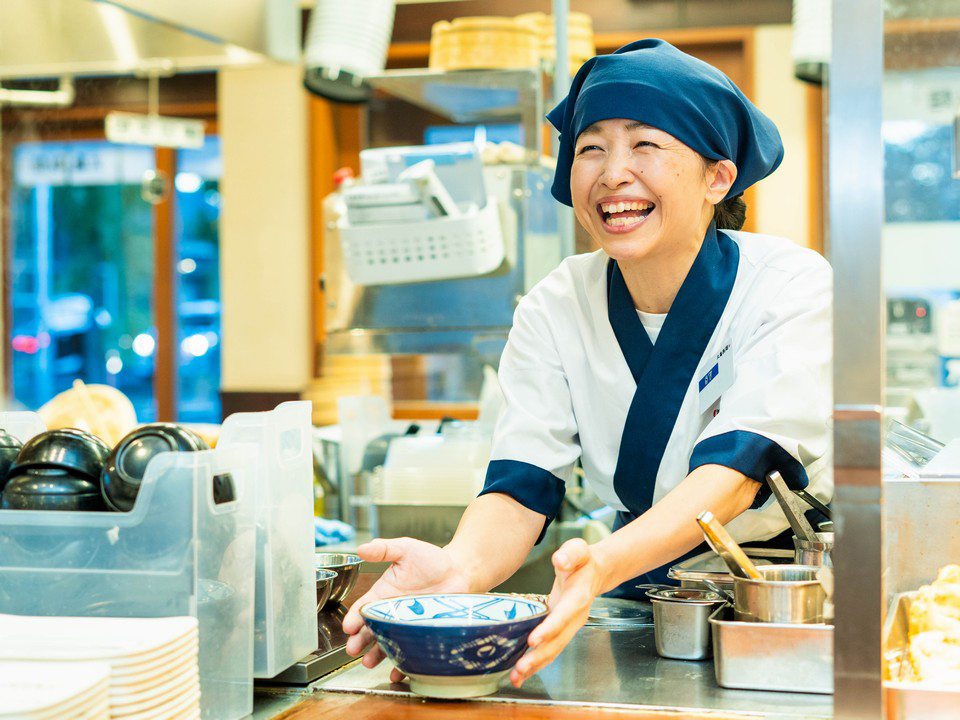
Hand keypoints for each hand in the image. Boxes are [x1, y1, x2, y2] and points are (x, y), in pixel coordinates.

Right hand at [342, 537, 470, 682]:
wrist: (460, 572)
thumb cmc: (432, 560)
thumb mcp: (406, 549)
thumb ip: (384, 549)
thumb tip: (361, 548)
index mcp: (383, 593)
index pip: (364, 607)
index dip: (354, 617)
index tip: (349, 626)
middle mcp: (391, 612)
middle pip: (370, 629)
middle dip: (360, 640)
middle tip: (353, 649)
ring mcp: (406, 625)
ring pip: (386, 642)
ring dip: (376, 653)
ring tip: (368, 662)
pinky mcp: (422, 634)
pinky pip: (409, 651)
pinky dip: (402, 663)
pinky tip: (398, 670)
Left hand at [510, 538, 603, 687]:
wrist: (595, 572)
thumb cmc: (583, 561)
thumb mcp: (578, 549)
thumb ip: (570, 554)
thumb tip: (560, 560)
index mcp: (578, 598)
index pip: (564, 615)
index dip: (550, 629)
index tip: (533, 640)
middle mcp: (575, 618)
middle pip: (558, 641)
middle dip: (539, 656)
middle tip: (520, 667)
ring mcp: (568, 627)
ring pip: (553, 650)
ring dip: (535, 665)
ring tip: (516, 676)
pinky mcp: (560, 631)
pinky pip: (549, 650)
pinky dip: (535, 663)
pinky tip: (519, 673)